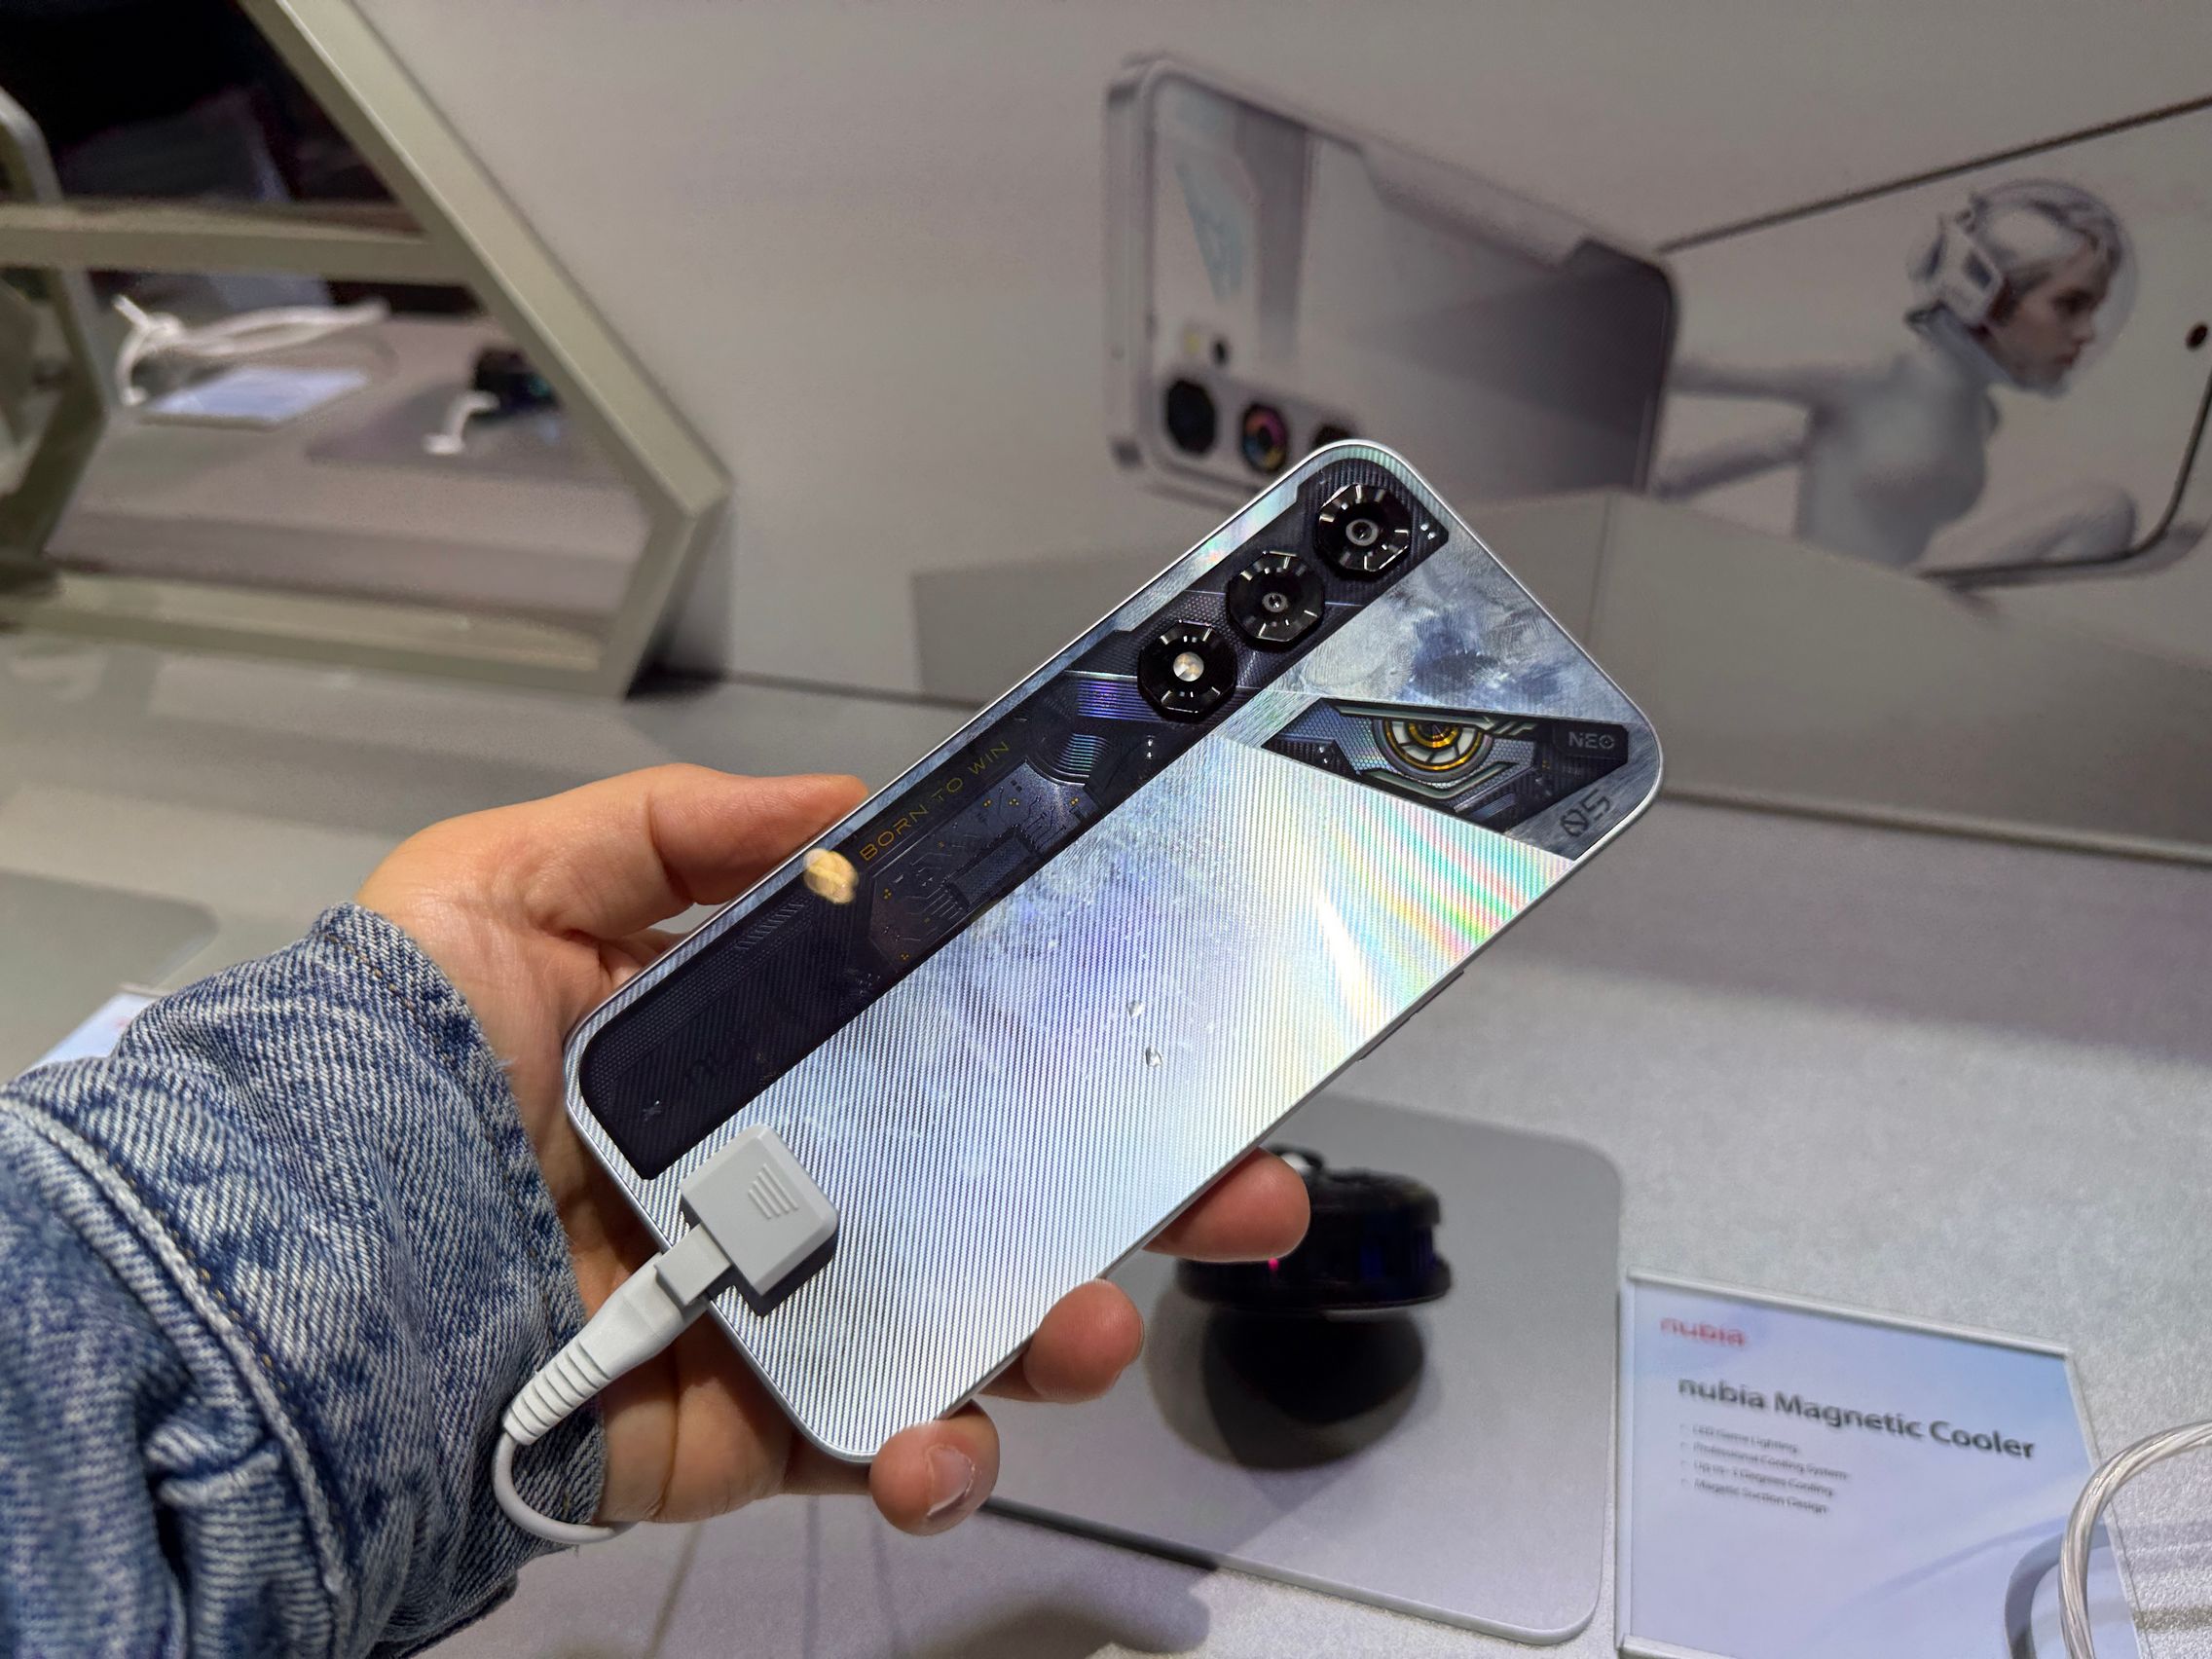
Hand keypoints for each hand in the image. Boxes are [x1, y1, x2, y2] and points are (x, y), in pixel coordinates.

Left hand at [358, 765, 1307, 1533]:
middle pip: (1000, 1190)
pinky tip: (943, 1432)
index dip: (1059, 1036)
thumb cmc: (380, 1068)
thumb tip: (842, 804)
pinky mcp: (751, 1427)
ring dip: (1063, 1323)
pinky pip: (878, 1440)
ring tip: (1092, 1314)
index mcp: (755, 1063)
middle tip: (1238, 1186)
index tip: (1161, 1022)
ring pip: (971, 1324)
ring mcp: (783, 1311)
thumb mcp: (506, 885)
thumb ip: (672, 829)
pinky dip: (936, 1451)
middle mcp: (792, 1185)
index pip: (942, 1044)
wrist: (283, 1276)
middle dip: (1136, 1192)